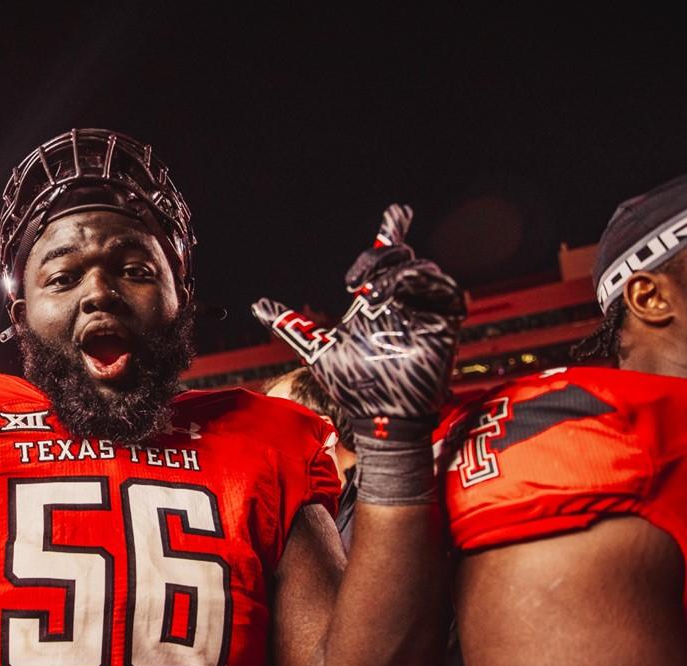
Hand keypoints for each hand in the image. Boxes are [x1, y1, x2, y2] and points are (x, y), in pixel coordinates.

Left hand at [252, 204, 464, 428]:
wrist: (376, 417)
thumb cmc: (351, 385)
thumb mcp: (316, 348)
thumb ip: (290, 325)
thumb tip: (256, 305)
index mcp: (378, 300)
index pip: (387, 258)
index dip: (391, 232)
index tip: (395, 211)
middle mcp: (404, 301)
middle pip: (401, 258)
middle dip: (380, 257)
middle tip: (354, 281)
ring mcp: (426, 311)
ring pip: (423, 270)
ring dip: (394, 274)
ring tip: (369, 296)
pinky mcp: (446, 324)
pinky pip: (446, 290)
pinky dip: (423, 284)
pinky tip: (395, 296)